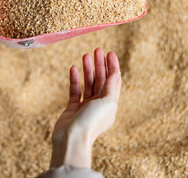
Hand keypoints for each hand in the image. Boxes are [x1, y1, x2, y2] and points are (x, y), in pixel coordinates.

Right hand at [50, 48, 121, 168]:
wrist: (72, 139)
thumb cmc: (91, 122)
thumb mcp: (107, 102)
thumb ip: (111, 87)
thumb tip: (116, 73)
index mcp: (110, 104)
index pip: (113, 80)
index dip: (112, 66)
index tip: (109, 52)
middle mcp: (99, 104)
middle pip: (101, 80)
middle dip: (100, 64)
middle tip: (97, 50)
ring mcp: (85, 106)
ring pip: (88, 83)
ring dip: (87, 69)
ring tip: (85, 55)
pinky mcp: (72, 108)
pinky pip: (75, 90)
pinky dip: (74, 79)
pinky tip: (73, 68)